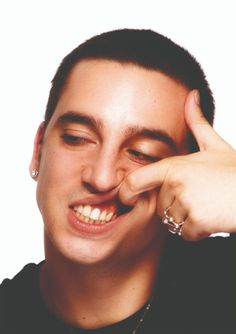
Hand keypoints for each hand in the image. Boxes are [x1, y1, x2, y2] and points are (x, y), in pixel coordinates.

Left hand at [119, 90, 235, 239]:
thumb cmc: (234, 171)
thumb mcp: (215, 144)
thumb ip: (197, 122)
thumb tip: (192, 96)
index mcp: (174, 166)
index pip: (136, 181)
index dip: (125, 191)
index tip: (123, 198)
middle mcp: (175, 184)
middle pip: (159, 206)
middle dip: (173, 206)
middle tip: (196, 198)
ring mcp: (185, 204)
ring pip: (171, 221)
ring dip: (185, 219)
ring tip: (205, 205)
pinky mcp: (197, 222)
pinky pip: (185, 234)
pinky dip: (195, 231)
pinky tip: (210, 218)